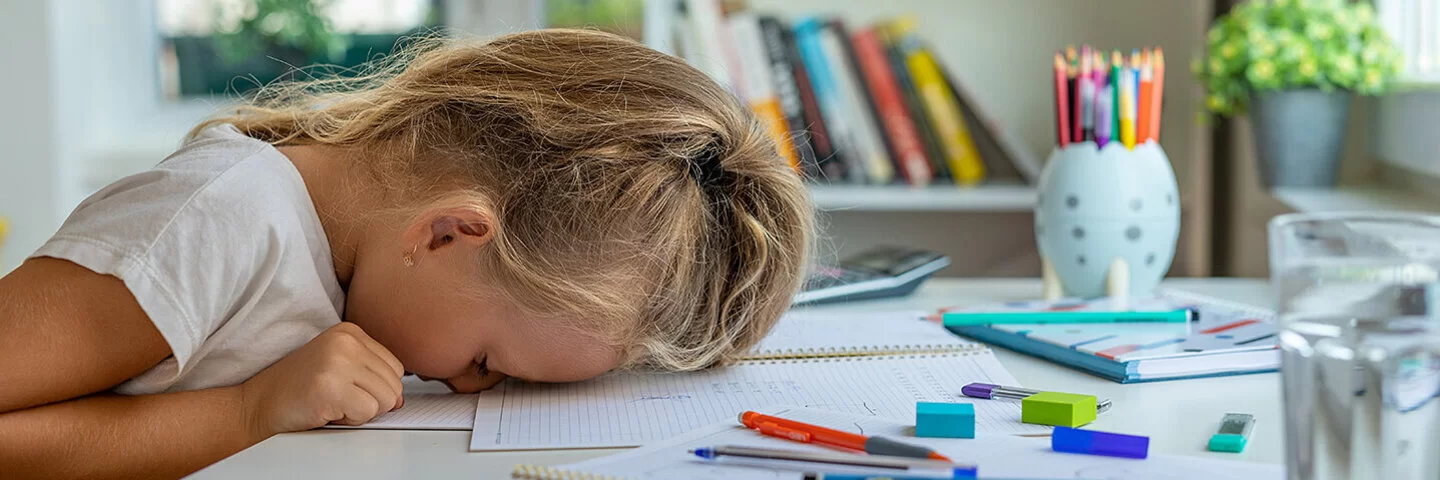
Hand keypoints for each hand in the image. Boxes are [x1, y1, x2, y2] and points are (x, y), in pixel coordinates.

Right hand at [239, 322, 404, 437]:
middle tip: (338, 398)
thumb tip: (401, 399)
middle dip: (370, 402)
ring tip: (332, 403)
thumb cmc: (299, 389)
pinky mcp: (330, 386)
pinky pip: (368, 413)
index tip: (346, 388)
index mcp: (350, 332)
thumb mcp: (340, 368)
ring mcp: (338, 362)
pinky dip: (350, 420)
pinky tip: (327, 410)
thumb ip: (372, 376)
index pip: (396, 368)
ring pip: (386, 400)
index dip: (375, 389)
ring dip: (360, 412)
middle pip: (394, 385)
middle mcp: (346, 342)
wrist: (258, 403)